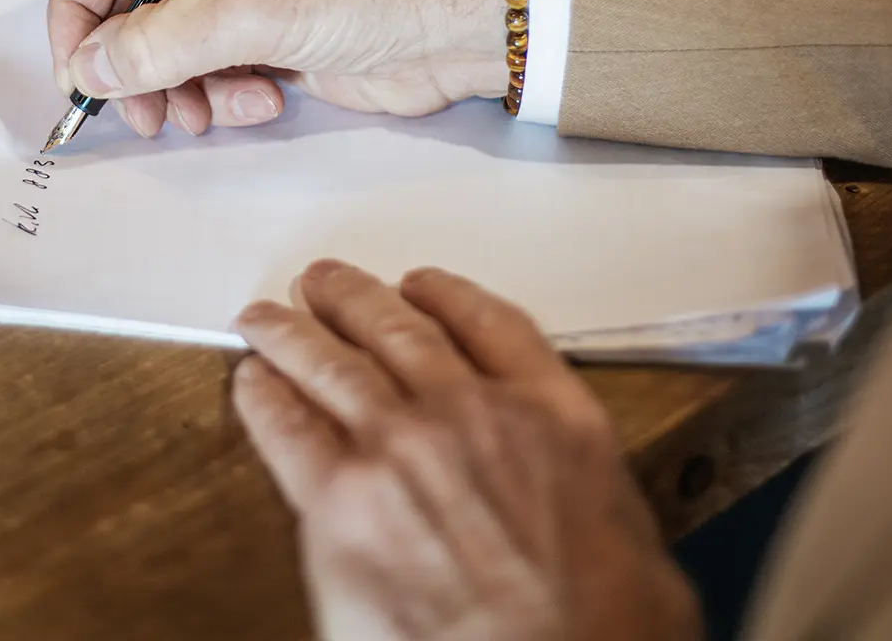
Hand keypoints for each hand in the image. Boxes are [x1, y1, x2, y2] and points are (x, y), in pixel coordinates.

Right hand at [47, 0, 508, 138]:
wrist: (458, 22)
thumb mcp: (243, 12)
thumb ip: (154, 42)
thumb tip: (88, 66)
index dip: (77, 9)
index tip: (78, 70)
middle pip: (128, 1)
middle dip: (132, 64)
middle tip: (142, 113)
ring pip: (166, 43)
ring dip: (178, 88)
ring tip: (204, 114)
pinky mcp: (268, 27)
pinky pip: (211, 67)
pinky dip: (223, 93)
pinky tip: (262, 100)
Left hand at [233, 260, 700, 640]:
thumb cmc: (603, 635)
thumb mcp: (640, 549)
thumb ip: (599, 505)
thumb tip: (598, 531)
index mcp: (556, 420)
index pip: (493, 327)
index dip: (449, 297)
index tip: (423, 285)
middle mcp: (473, 415)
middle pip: (400, 331)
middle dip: (355, 301)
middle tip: (325, 285)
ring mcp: (400, 449)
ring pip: (334, 365)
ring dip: (294, 334)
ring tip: (268, 318)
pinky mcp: (339, 502)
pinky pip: (288, 429)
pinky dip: (264, 398)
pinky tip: (252, 382)